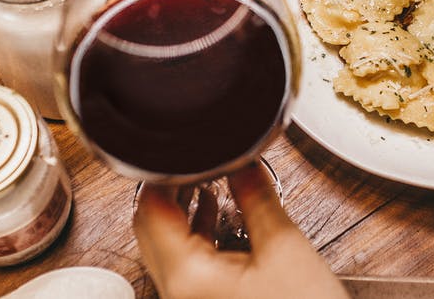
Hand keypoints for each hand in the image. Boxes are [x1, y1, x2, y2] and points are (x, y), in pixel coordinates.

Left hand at [133, 163, 348, 298]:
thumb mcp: (284, 247)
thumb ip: (256, 197)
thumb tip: (242, 159)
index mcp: (187, 276)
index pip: (150, 209)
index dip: (164, 172)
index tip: (185, 148)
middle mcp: (176, 292)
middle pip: (149, 227)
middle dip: (169, 189)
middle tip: (195, 159)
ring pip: (162, 245)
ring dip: (178, 210)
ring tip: (204, 179)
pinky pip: (181, 263)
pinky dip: (191, 234)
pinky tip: (213, 213)